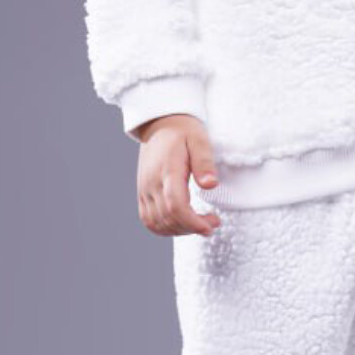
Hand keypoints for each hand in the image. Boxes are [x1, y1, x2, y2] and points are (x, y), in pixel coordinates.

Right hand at [134, 113, 221, 236]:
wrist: (160, 124)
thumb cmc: (183, 131)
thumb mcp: (199, 140)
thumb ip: (204, 163)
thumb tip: (211, 185)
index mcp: (168, 170)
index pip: (176, 206)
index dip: (193, 222)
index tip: (211, 226)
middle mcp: (152, 183)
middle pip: (168, 218)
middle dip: (192, 228)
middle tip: (212, 222)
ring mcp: (144, 189)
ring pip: (157, 223)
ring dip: (179, 230)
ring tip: (199, 224)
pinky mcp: (142, 193)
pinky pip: (148, 219)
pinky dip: (164, 228)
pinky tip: (182, 224)